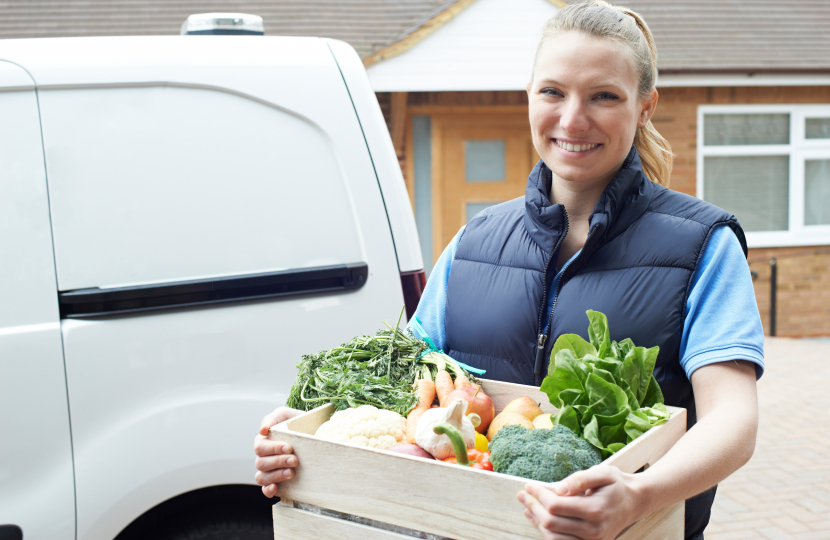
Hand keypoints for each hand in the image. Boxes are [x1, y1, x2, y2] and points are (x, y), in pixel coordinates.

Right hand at [254, 407, 302, 497]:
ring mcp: (269, 470)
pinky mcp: (276, 481)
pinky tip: (276, 487)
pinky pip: (265, 489)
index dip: (273, 449)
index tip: (289, 447)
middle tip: (295, 460)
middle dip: (278, 462)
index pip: (261, 448)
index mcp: (264, 441)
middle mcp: (264, 457)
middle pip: (261, 463)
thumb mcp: (287, 416)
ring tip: (291, 473)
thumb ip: (274, 418)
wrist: (314, 434)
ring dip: (276, 475)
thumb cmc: (298, 424)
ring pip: (261, 477)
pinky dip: (268, 490)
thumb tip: (262, 430)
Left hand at [517, 465, 647, 539]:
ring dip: (537, 520)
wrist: (635, 502)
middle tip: (522, 494)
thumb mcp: (602, 473)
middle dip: (533, 506)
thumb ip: (579, 479)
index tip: (528, 485)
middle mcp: (594, 530)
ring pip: (553, 537)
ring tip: (527, 506)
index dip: (537, 495)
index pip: (555, 506)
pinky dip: (547, 532)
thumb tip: (557, 489)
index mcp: (595, 510)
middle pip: (551, 522)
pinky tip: (538, 519)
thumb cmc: (616, 484)